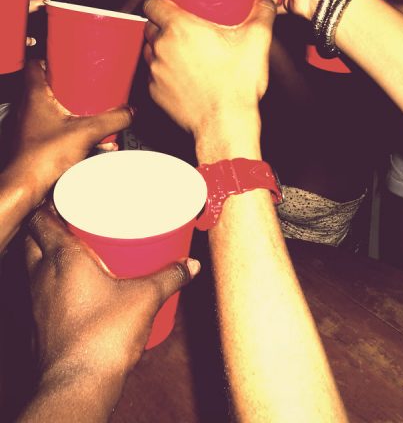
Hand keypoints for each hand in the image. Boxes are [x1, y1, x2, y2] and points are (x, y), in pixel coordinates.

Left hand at [7, 60, 132, 204]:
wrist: (25, 187)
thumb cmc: (40, 158)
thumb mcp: (87, 132)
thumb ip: (113, 120)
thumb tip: (130, 111)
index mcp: (35, 95)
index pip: (35, 64)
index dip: (51, 58)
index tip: (70, 59)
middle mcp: (28, 108)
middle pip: (46, 86)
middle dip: (68, 86)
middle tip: (85, 84)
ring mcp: (29, 126)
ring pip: (51, 109)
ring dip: (70, 109)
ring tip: (89, 111)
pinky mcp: (34, 143)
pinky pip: (54, 129)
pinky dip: (70, 130)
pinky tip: (89, 141)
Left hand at [25, 205, 198, 389]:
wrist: (79, 384)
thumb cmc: (104, 336)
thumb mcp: (146, 299)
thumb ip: (170, 276)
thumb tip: (190, 265)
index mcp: (62, 258)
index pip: (42, 219)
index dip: (51, 204)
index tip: (71, 197)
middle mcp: (42, 275)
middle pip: (33, 238)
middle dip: (49, 225)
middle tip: (77, 221)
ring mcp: (36, 301)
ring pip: (34, 265)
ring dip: (49, 254)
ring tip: (79, 251)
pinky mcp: (39, 323)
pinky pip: (41, 291)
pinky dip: (52, 282)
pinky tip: (78, 288)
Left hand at [143, 0, 275, 144]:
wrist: (225, 124)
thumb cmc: (235, 86)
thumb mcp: (256, 41)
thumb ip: (262, 13)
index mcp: (180, 28)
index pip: (153, 3)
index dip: (159, 0)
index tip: (170, 2)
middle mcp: (163, 48)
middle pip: (151, 26)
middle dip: (163, 24)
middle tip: (185, 27)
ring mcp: (156, 71)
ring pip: (150, 50)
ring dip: (162, 48)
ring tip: (184, 51)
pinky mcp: (155, 92)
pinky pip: (154, 74)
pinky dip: (164, 72)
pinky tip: (183, 75)